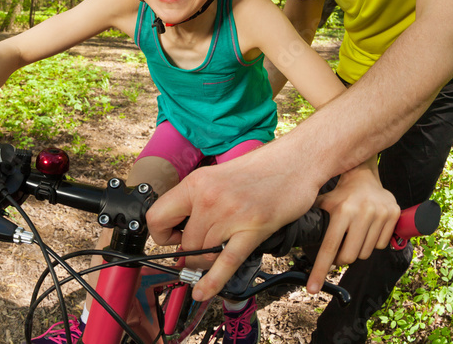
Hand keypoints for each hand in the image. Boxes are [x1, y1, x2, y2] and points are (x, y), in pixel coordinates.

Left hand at [146, 144, 320, 301]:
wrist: (295, 161)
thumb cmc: (260, 169)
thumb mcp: (218, 177)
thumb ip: (199, 201)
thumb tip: (183, 229)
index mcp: (196, 182)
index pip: (156, 217)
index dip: (162, 235)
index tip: (175, 238)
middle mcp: (208, 197)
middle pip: (184, 243)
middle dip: (190, 254)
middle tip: (200, 252)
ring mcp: (230, 214)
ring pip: (202, 255)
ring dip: (206, 264)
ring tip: (216, 256)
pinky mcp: (253, 228)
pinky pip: (226, 262)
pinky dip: (212, 282)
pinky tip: (203, 292)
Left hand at [308, 161, 399, 292]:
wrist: (364, 174)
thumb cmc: (340, 192)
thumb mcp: (323, 201)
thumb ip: (311, 218)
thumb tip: (289, 233)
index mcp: (342, 211)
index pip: (329, 248)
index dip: (320, 270)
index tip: (312, 288)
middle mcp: (362, 213)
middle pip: (348, 256)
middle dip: (340, 260)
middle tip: (337, 254)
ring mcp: (380, 214)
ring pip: (365, 253)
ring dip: (356, 251)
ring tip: (352, 237)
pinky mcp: (393, 215)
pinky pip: (381, 245)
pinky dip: (371, 244)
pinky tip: (366, 230)